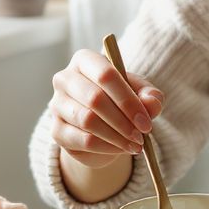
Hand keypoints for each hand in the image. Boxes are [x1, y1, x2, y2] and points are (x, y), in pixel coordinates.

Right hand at [49, 48, 163, 167]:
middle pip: (94, 98)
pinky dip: (107, 147)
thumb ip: (149, 96)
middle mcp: (65, 78)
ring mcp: (57, 105)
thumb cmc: (120, 100)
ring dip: (116, 136)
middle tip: (141, 135)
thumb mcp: (140, 94)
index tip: (146, 121)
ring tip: (135, 144)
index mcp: (85, 60)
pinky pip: (83, 140)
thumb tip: (152, 101)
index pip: (106, 74)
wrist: (101, 126)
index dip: (127, 100)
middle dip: (123, 120)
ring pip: (88, 121)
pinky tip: (121, 148)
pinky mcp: (56, 130)